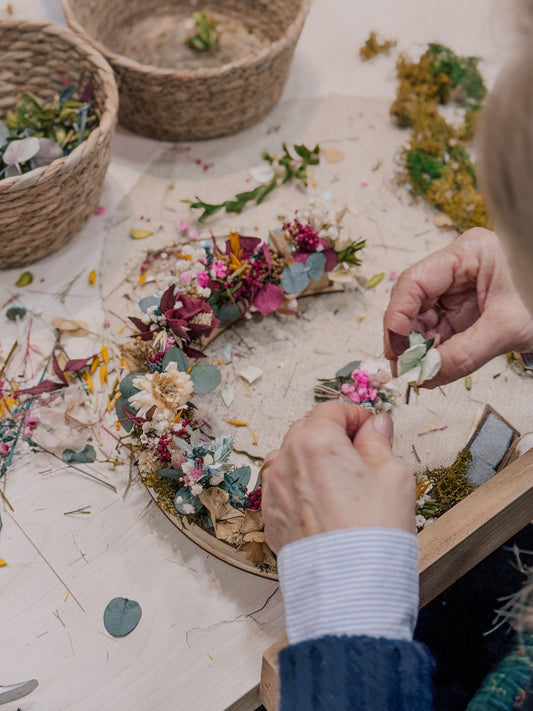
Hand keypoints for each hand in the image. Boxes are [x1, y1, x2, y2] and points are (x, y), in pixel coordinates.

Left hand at [262, 402, 414, 553]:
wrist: (349, 590)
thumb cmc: (374, 531)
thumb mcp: (393, 476)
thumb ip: (379, 443)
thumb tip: (375, 426)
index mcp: (315, 441)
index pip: (331, 411)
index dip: (355, 415)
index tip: (371, 429)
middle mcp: (286, 460)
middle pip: (307, 431)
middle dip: (332, 435)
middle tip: (361, 452)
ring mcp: (274, 490)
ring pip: (291, 459)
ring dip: (313, 460)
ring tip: (341, 481)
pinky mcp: (271, 517)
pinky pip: (284, 489)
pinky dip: (301, 487)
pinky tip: (326, 505)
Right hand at [384, 228, 532, 386]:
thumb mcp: (507, 328)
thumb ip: (464, 354)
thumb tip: (424, 376)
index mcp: (469, 253)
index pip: (416, 281)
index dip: (398, 316)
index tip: (395, 349)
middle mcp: (459, 266)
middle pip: (414, 298)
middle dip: (406, 336)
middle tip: (404, 368)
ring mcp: (460, 286)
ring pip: (423, 315)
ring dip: (418, 345)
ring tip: (418, 371)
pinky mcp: (465, 306)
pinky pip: (439, 327)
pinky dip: (433, 348)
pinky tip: (431, 366)